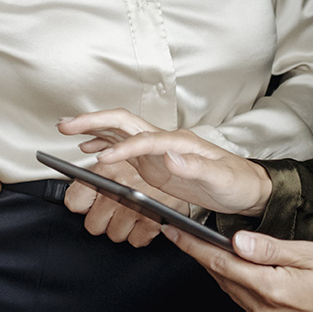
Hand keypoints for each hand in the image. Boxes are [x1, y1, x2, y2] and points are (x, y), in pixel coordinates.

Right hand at [58, 109, 272, 215]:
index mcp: (178, 141)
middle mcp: (164, 141)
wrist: (247, 189)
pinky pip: (122, 149)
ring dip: (93, 129)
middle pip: (123, 123)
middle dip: (93, 122)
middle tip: (66, 126)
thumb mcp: (221, 178)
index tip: (101, 159)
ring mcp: (157, 151)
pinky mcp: (154, 163)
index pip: (143, 140)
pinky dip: (103, 145)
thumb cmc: (237, 182)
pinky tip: (89, 149)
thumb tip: (170, 155)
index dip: (121, 148)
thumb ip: (196, 166)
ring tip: (68, 131)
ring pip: (119, 132)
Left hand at [61, 156, 175, 248]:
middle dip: (103, 219)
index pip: (74, 203)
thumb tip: (73, 197)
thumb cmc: (150, 163)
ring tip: (131, 210)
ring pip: (114, 235)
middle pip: (93, 225)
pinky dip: (140, 234)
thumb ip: (94, 178)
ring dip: (122, 227)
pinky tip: (143, 218)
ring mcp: (135, 207)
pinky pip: (135, 241)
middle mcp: (118, 189)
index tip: (89, 204)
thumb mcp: (118, 162)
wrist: (188, 167)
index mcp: (105, 171)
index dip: (83, 205)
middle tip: (114, 208)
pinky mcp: (152, 222)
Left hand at [162, 225, 312, 311]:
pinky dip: (232, 280)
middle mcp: (264, 310)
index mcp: (271, 289)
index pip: (220, 264)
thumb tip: (236, 241)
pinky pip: (243, 299)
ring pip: (230, 289)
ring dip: (214, 267)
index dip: (193, 246)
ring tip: (198, 244)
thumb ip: (270, 248)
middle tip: (179, 231)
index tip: (172, 230)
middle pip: (220, 277)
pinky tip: (230, 265)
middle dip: (199, 254)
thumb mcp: (311, 254)